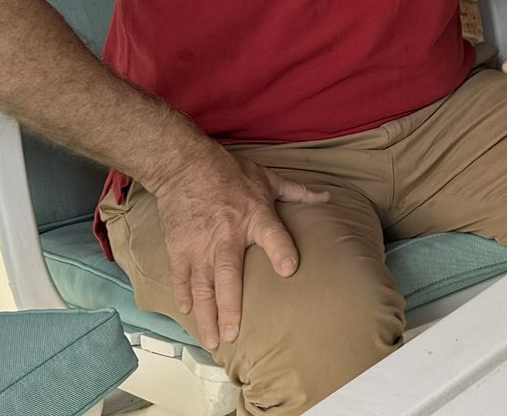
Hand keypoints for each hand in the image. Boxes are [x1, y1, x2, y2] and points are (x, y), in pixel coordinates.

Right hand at [148, 150, 328, 349]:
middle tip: (233, 334)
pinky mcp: (178, 247)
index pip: (273, 235)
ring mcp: (199, 244)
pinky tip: (190, 313)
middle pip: (228, 276)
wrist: (184, 165)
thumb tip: (327, 197)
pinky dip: (185, 296)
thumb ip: (297, 193)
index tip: (289, 270)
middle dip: (230, 307)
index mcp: (254, 216)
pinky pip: (181, 277)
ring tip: (213, 340)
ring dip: (206, 314)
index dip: (281, 251)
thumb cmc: (230, 173)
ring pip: (202, 286)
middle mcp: (226, 235)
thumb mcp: (268, 179)